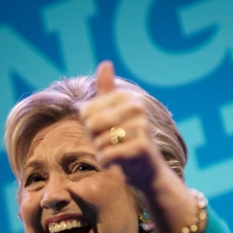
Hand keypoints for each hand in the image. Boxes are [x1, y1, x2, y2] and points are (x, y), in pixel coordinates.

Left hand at [80, 60, 168, 192]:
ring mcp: (141, 127)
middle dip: (95, 139)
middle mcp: (137, 108)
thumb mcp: (112, 112)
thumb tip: (105, 62)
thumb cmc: (123, 139)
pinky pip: (107, 155)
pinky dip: (106, 162)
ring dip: (103, 151)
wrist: (146, 170)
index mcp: (126, 96)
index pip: (86, 111)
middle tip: (111, 142)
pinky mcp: (140, 148)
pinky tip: (116, 162)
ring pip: (99, 142)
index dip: (89, 125)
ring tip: (118, 151)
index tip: (105, 130)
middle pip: (92, 125)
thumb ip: (106, 89)